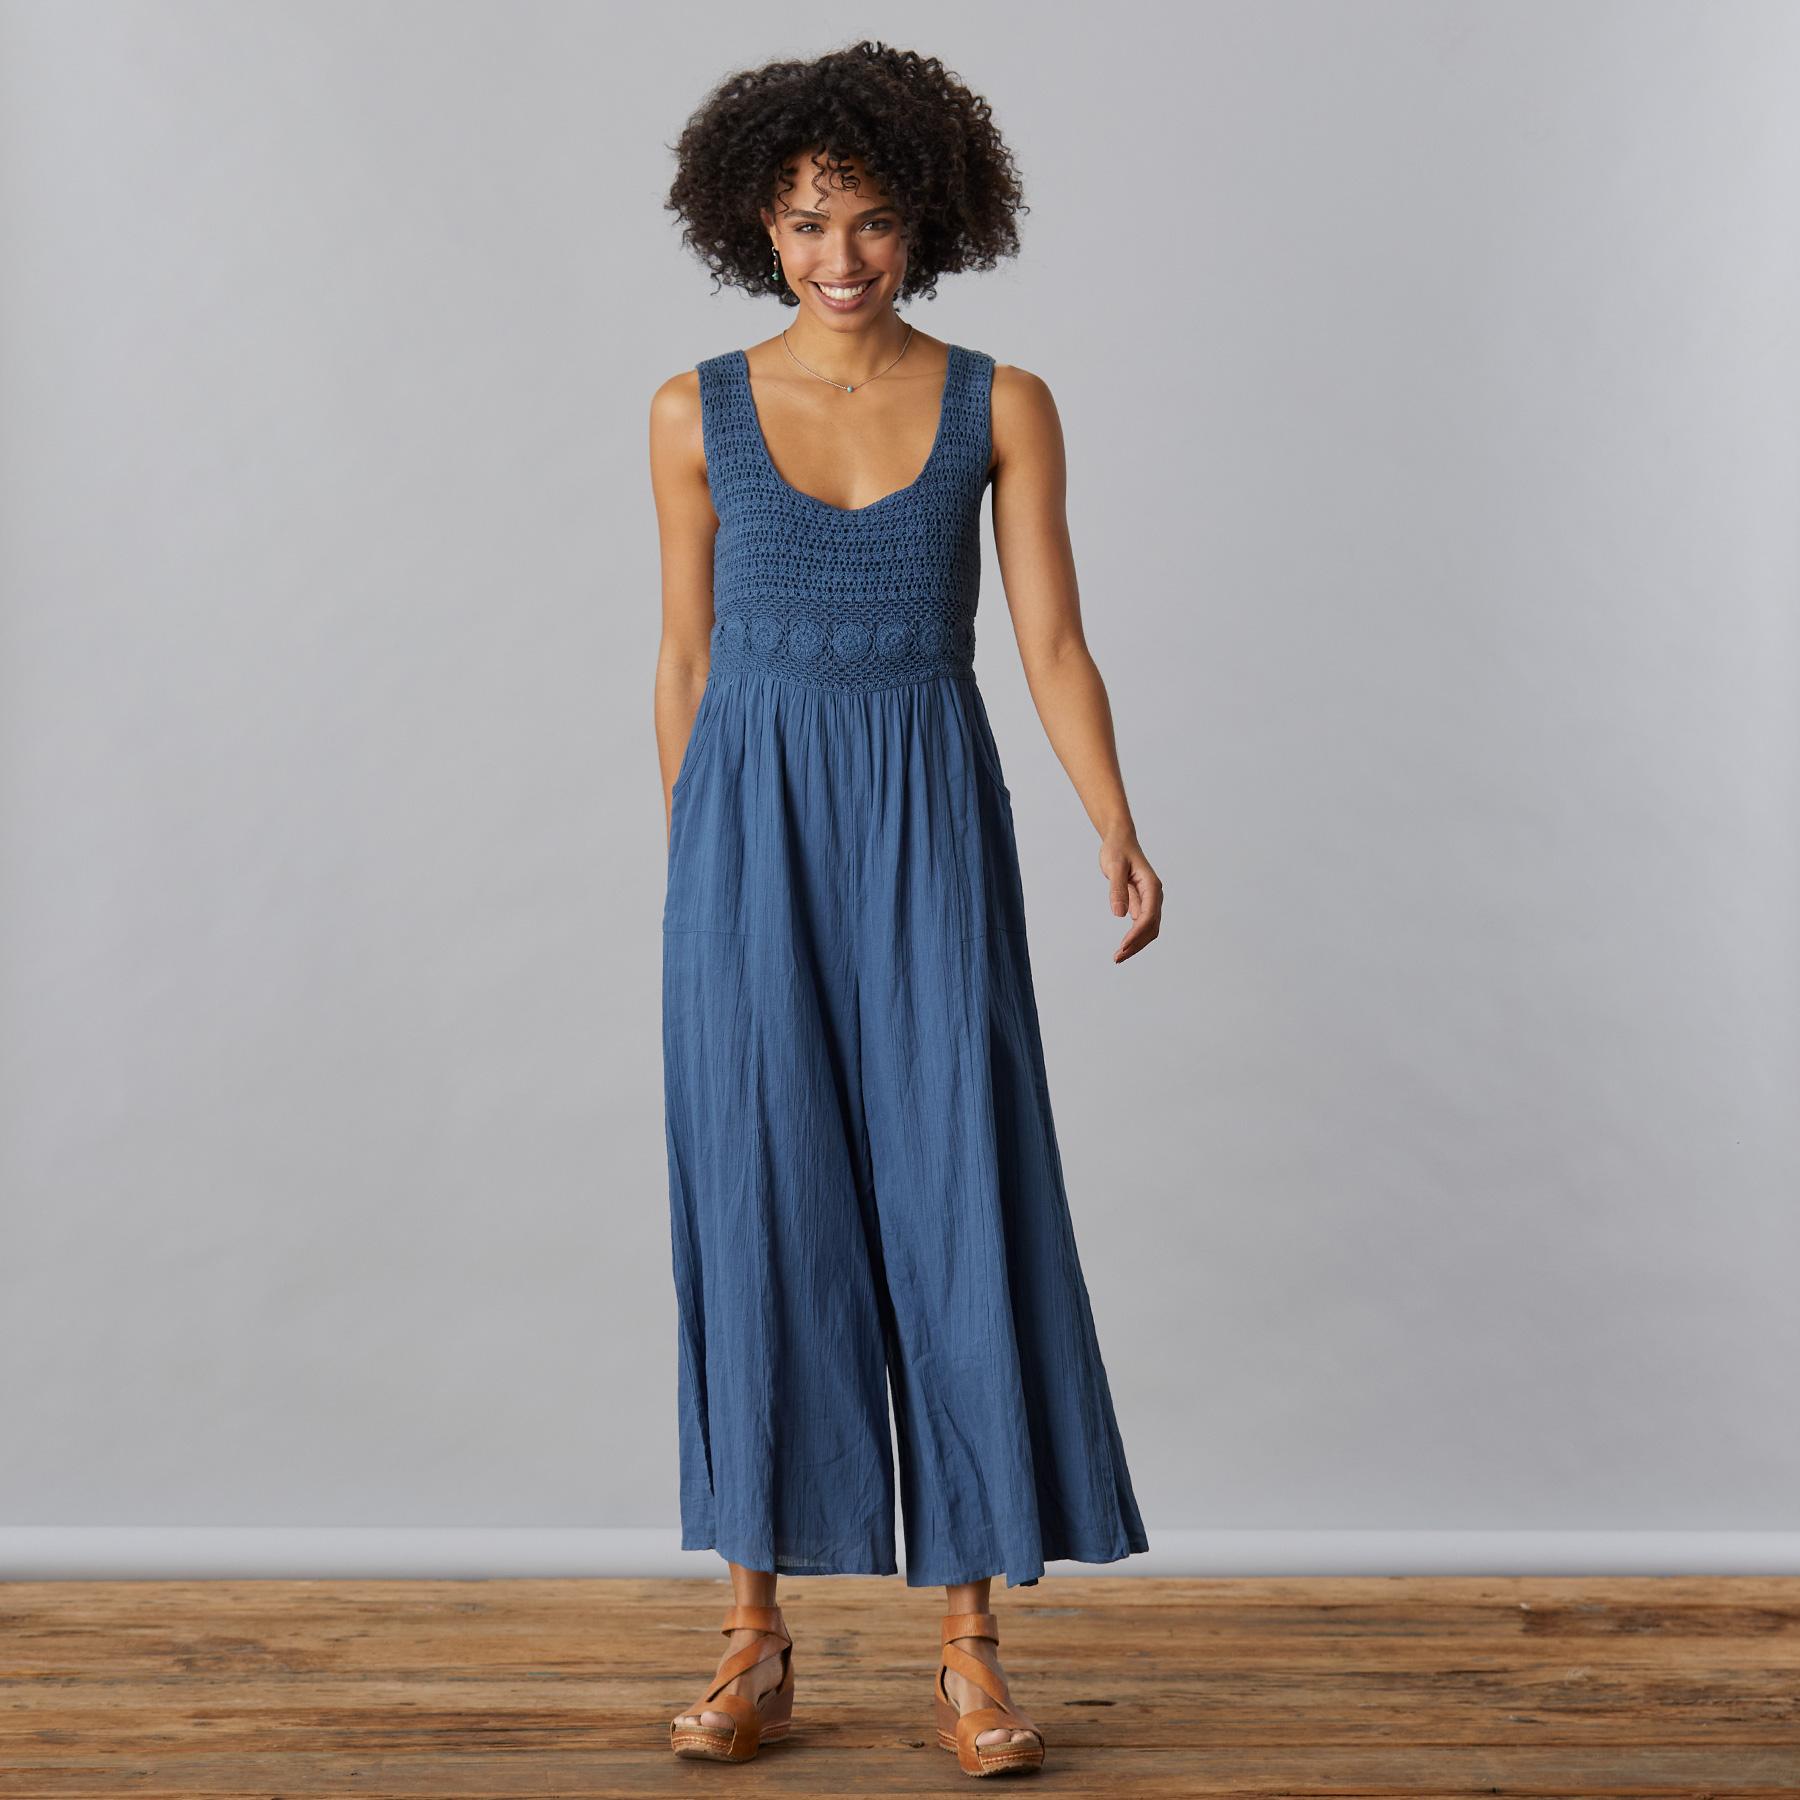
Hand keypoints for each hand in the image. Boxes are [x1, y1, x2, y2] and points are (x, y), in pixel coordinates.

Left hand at [1101, 833, 1161, 961]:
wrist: (1120, 840)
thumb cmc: (1117, 850)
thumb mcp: (1114, 867)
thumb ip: (1117, 889)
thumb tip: (1119, 915)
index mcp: (1151, 886)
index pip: (1148, 916)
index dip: (1136, 934)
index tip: (1122, 946)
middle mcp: (1154, 895)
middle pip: (1151, 927)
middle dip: (1136, 944)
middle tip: (1117, 957)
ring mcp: (1149, 900)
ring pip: (1148, 928)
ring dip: (1136, 944)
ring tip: (1118, 956)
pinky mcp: (1141, 902)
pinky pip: (1142, 924)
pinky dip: (1134, 937)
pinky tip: (1123, 946)